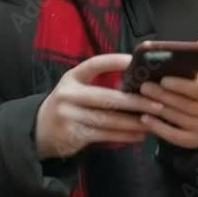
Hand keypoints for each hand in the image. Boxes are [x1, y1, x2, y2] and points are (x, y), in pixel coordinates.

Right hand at [35, 54, 163, 159]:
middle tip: (157, 103)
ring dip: (133, 122)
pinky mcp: (74, 135)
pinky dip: (123, 136)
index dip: (113, 61)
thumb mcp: (77, 87)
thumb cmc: (69, 104)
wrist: (40, 129)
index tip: (133, 60)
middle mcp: (69, 95)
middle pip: (106, 98)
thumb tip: (137, 80)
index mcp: (72, 78)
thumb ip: (100, 83)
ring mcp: (70, 116)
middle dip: (134, 102)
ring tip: (153, 121)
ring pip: (108, 120)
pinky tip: (138, 135)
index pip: (93, 65)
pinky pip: (104, 135)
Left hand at [139, 36, 197, 148]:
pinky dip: (157, 127)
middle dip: (162, 95)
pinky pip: (173, 136)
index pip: (197, 90)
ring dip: (156, 110)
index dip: (180, 85)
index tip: (163, 79)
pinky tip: (144, 118)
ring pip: (176, 119)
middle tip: (143, 87)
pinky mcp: (192, 143)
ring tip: (140, 100)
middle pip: (183, 105)